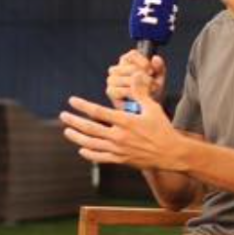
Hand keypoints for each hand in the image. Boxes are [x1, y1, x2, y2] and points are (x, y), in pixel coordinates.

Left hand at [60, 93, 185, 170]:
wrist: (170, 153)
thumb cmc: (162, 128)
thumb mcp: (152, 107)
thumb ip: (140, 92)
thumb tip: (136, 74)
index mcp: (125, 121)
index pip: (98, 112)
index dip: (82, 106)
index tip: (72, 101)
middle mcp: (119, 136)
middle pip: (90, 128)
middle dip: (74, 121)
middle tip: (63, 116)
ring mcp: (118, 149)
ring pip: (91, 144)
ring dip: (77, 137)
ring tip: (67, 131)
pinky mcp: (120, 160)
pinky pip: (100, 157)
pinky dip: (89, 154)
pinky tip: (82, 150)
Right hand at [105, 50, 165, 109]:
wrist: (146, 110)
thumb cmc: (150, 91)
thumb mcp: (158, 78)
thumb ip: (159, 67)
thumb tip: (155, 58)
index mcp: (127, 61)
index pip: (132, 54)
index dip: (143, 62)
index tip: (151, 71)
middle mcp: (117, 68)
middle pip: (131, 68)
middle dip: (144, 78)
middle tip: (152, 86)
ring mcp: (112, 79)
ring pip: (126, 79)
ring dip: (139, 87)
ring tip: (147, 93)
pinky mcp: (110, 91)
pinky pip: (120, 90)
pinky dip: (131, 94)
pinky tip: (137, 98)